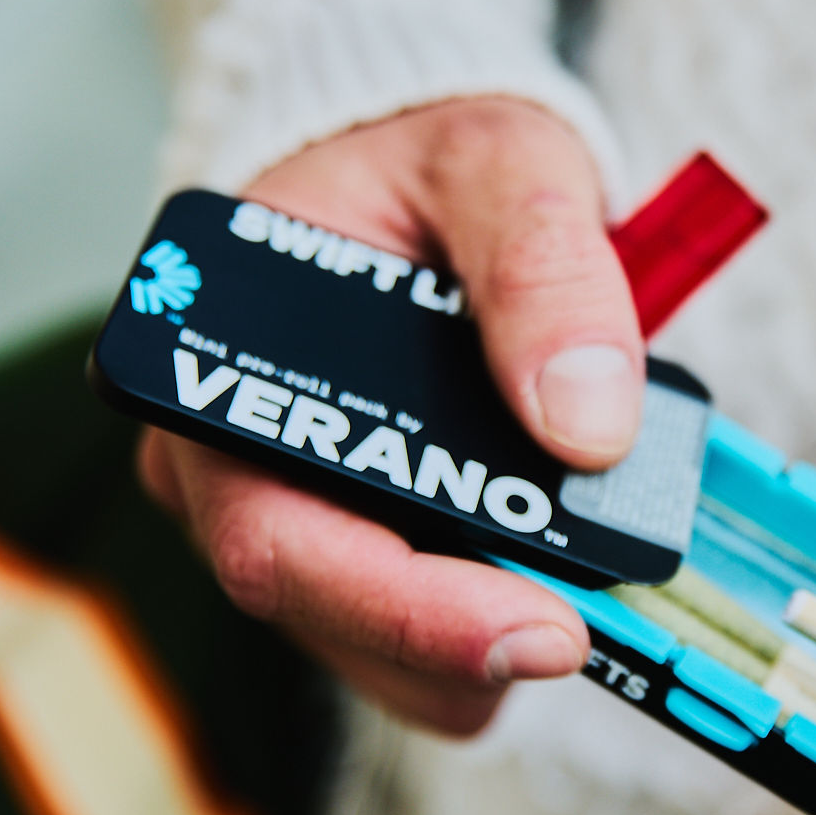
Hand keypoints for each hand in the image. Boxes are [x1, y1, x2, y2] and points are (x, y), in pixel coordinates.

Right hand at [139, 99, 644, 734]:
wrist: (419, 174)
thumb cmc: (430, 160)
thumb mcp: (499, 163)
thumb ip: (540, 268)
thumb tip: (587, 424)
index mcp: (214, 372)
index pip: (276, 541)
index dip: (404, 611)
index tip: (544, 629)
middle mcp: (222, 469)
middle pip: (329, 621)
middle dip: (470, 643)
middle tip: (601, 626)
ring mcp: (282, 518)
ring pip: (378, 654)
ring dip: (491, 643)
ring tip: (595, 578)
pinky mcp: (346, 548)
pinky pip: (414, 640)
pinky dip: (495, 623)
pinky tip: (561, 570)